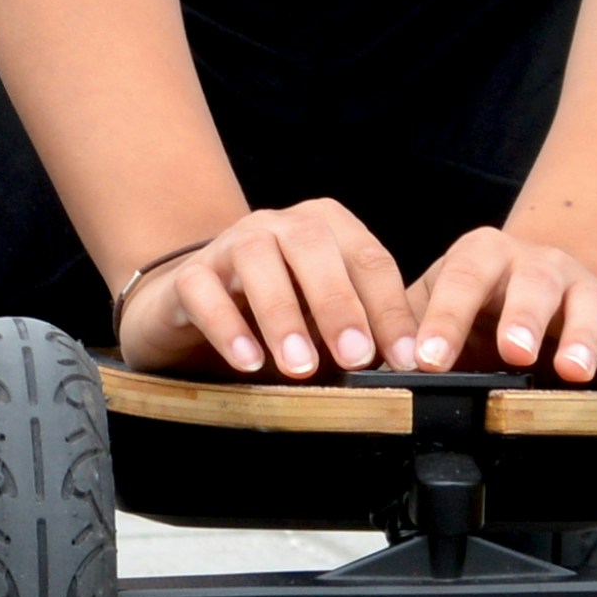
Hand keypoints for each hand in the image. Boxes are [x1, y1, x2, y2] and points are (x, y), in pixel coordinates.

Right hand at [111, 200, 411, 382]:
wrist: (190, 310)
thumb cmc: (273, 316)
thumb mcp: (323, 323)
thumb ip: (359, 335)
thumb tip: (407, 370)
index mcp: (325, 228)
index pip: (368, 259)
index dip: (392, 309)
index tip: (409, 359)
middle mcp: (278, 225)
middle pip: (314, 246)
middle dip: (340, 303)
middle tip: (358, 358)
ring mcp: (229, 245)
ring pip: (257, 259)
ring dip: (282, 313)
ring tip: (300, 367)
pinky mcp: (187, 276)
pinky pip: (203, 290)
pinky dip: (226, 325)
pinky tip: (248, 363)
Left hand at [395, 229, 596, 418]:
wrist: (544, 288)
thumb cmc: (481, 309)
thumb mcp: (436, 308)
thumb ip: (407, 334)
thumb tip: (368, 376)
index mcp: (485, 258)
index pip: (463, 277)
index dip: (445, 318)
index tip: (427, 361)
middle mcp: (541, 268)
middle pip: (535, 283)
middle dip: (523, 316)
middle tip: (510, 351)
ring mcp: (589, 295)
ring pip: (592, 308)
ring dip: (582, 339)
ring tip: (570, 371)